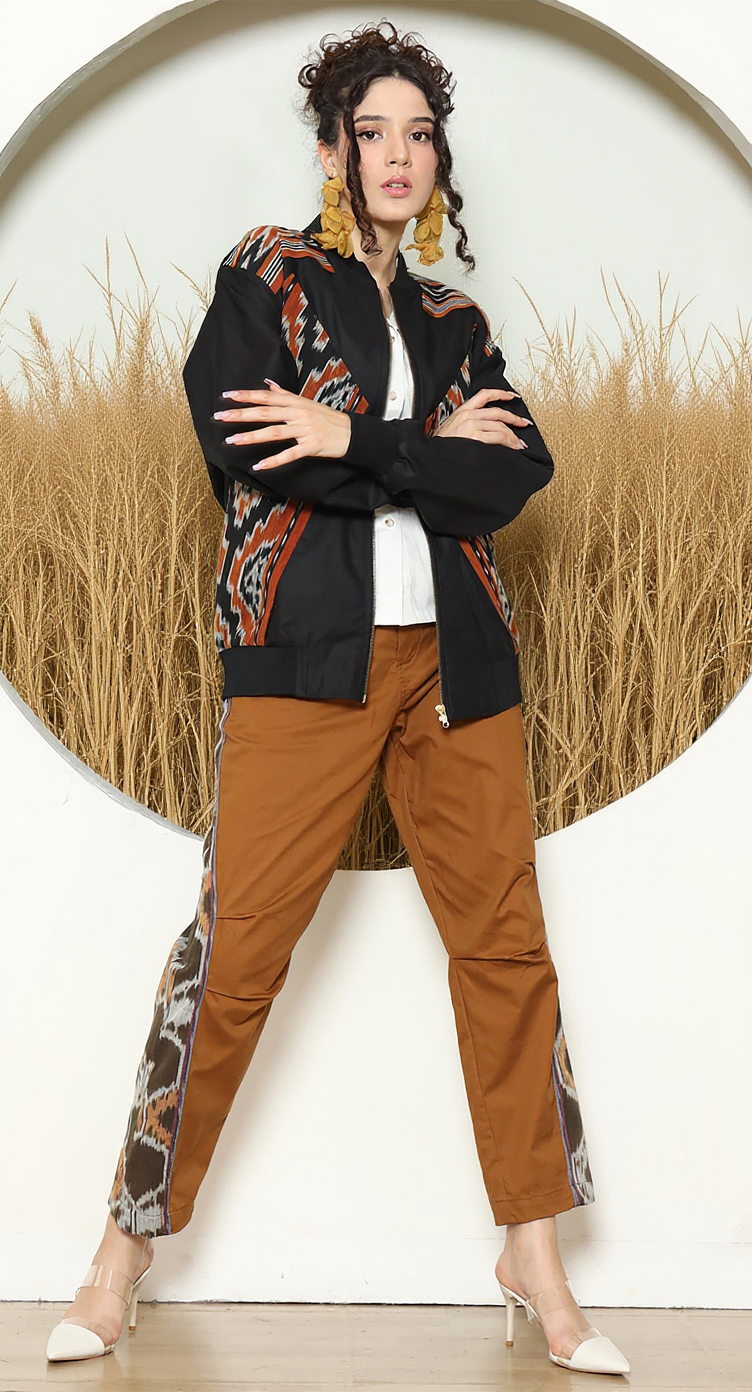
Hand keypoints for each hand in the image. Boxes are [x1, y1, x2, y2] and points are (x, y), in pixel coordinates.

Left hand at [213, 379, 351, 468]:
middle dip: (241, 415)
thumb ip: (285, 395)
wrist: (351, 433)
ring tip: (233, 441)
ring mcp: (304, 430)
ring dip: (252, 437)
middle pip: (265, 413)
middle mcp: (298, 414)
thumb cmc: (327, 418)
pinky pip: (290, 454)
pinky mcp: (311, 447)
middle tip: (221, 417)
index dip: (246, 396)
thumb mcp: (307, 402)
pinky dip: (274, 460)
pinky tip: (259, 465)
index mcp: (295, 402)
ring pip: (274, 433)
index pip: (266, 397)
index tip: (227, 396)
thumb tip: (269, 384)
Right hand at [435, 388, 531, 448]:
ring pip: (501, 426)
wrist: (429, 457)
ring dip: (513, 436)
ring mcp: (471, 425)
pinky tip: (513, 446)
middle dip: (515, 419)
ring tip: (519, 444)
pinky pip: (498, 437)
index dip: (501, 394)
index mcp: (461, 411)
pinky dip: (509, 442)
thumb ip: (465, 424)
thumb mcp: (450, 430)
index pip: (484, 395)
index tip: (512, 396)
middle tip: (524, 423)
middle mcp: (467, 415)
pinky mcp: (475, 437)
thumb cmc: (439, 447)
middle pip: (498, 413)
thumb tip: (483, 428)